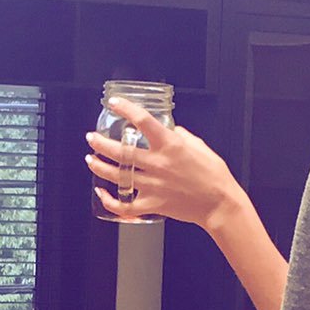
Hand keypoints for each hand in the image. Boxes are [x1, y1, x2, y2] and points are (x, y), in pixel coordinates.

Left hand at [85, 97, 243, 229]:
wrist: (219, 203)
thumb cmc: (213, 175)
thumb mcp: (199, 145)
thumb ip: (180, 136)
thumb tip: (169, 130)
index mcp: (170, 145)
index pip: (143, 121)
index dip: (125, 109)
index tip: (114, 104)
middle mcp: (158, 164)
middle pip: (120, 151)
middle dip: (100, 143)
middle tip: (92, 138)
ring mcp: (153, 185)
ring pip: (117, 176)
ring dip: (99, 167)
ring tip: (91, 160)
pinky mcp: (152, 204)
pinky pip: (124, 206)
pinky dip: (109, 201)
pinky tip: (102, 193)